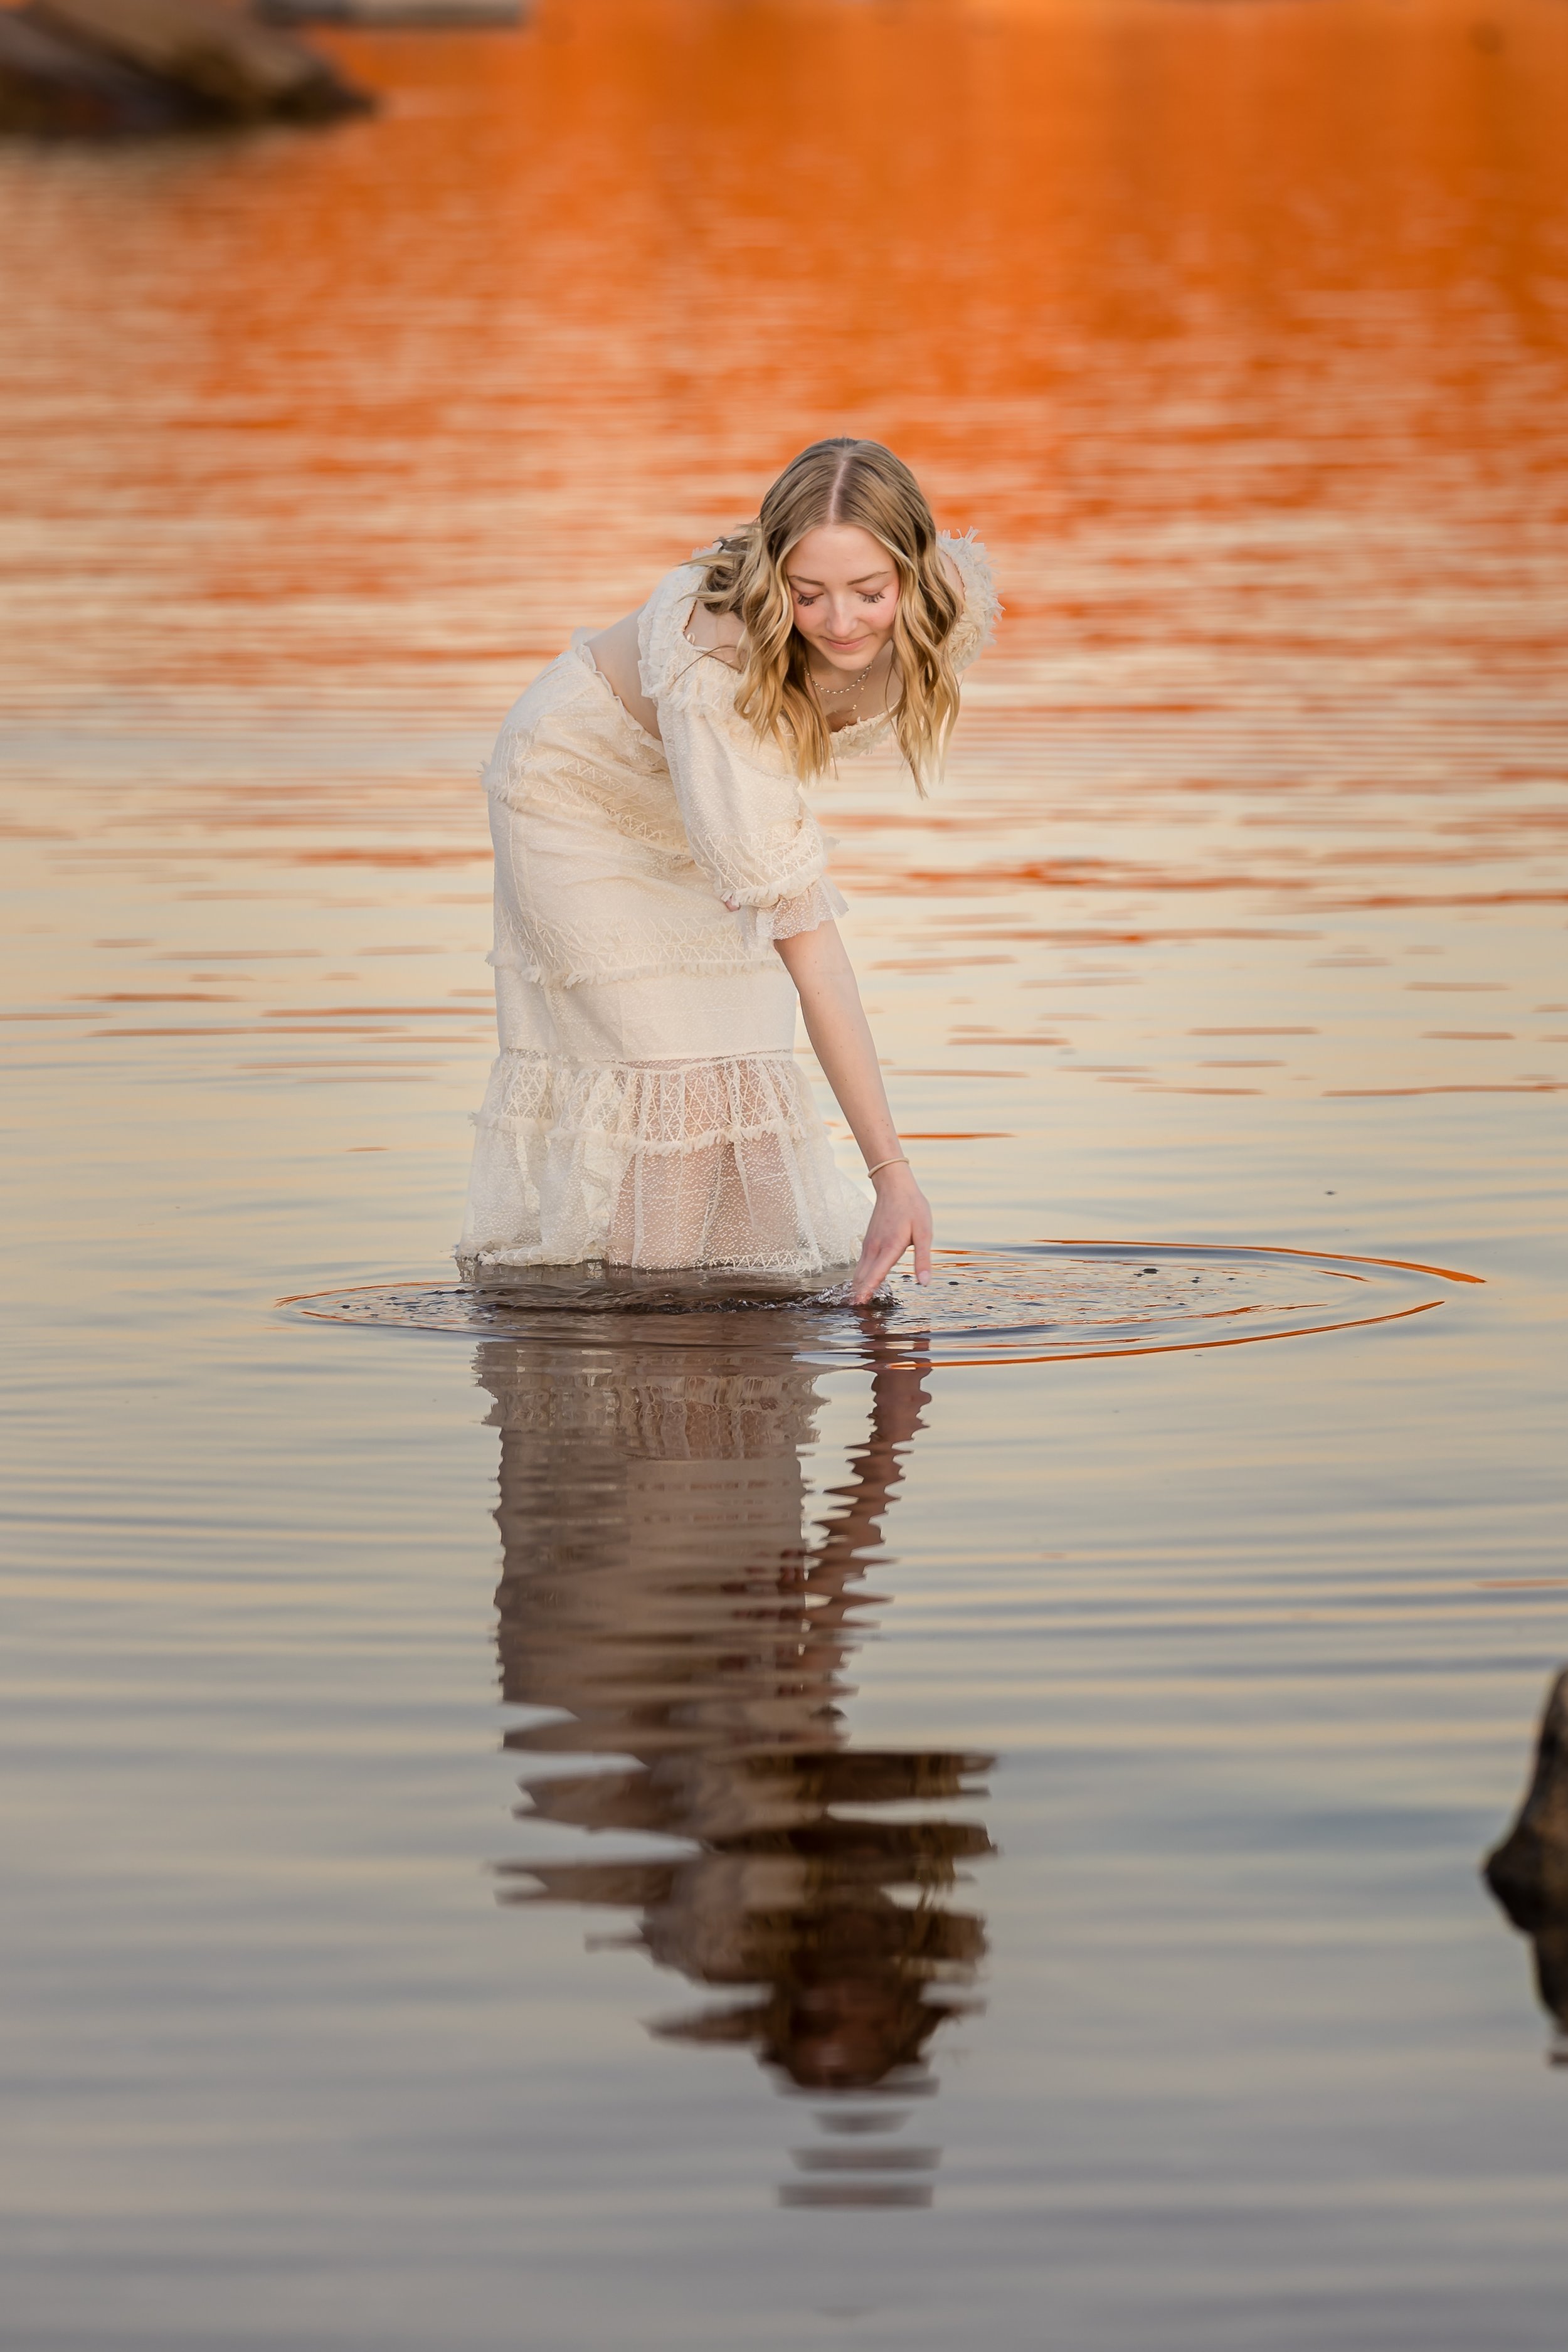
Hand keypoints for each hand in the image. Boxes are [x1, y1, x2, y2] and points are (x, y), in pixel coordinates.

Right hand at [851, 1164, 932, 1303]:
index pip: (875, 1274)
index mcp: (890, 1247)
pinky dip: (859, 1278)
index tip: (859, 1304)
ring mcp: (868, 1245)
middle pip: (862, 1277)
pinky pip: (860, 1265)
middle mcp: (875, 1248)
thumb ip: (923, 1259)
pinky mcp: (867, 1242)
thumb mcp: (925, 1232)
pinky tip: (861, 1287)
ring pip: (859, 1272)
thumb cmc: (912, 1208)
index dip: (867, 1290)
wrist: (894, 1186)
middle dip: (858, 1295)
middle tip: (856, 1312)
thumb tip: (925, 1282)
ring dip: (857, 1288)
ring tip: (855, 1304)